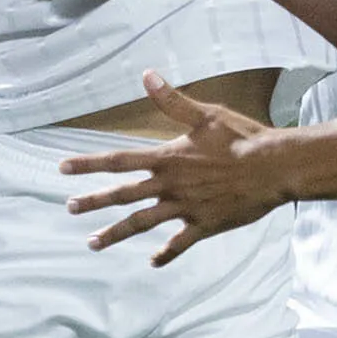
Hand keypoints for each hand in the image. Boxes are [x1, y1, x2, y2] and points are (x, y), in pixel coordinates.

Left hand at [64, 76, 287, 262]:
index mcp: (167, 158)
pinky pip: (179, 244)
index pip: (118, 160)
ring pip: (142, 223)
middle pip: (122, 194)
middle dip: (93, 202)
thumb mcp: (206, 115)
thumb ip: (172, 100)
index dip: (88, 164)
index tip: (63, 169)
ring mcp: (186, 208)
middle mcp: (170, 185)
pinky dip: (165, 254)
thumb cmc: (243, 137)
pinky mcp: (204, 226)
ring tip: (92, 242)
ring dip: (115, 233)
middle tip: (69, 208)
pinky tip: (152, 262)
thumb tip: (147, 75)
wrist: (274, 168)